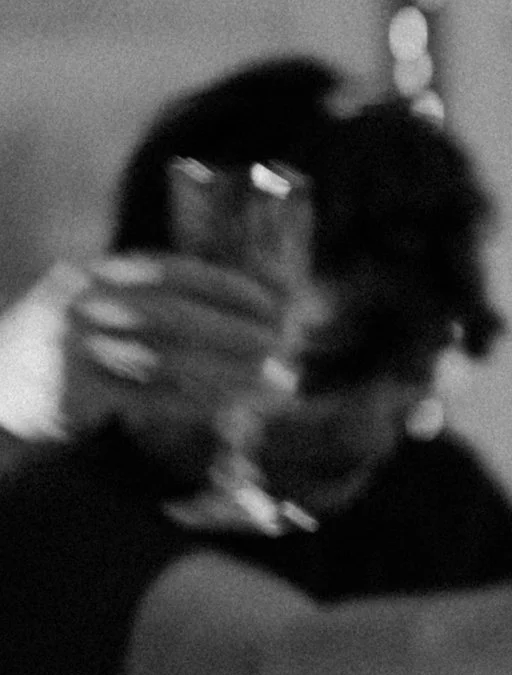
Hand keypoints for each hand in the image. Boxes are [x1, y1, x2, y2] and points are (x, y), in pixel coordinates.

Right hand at [52, 255, 286, 437]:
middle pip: (173, 316)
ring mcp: (74, 351)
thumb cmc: (67, 344)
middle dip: (235, 330)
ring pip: (168, 360)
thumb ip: (157, 300)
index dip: (225, 284)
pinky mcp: (76, 394)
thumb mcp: (100, 305)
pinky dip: (198, 400)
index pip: (170, 271)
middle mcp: (83, 305)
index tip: (270, 300)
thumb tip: (246, 306)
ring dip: (227, 371)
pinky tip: (232, 402)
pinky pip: (151, 398)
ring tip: (271, 377)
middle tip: (281, 342)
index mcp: (94, 275)